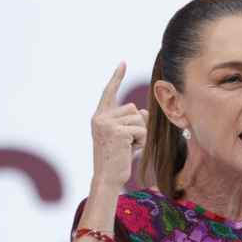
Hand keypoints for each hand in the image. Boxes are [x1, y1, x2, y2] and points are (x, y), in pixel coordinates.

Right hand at [90, 62, 147, 190]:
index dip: (117, 77)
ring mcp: (107, 124)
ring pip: (138, 120)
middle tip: (128, 143)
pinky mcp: (117, 132)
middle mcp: (100, 117)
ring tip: (128, 148)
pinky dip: (141, 141)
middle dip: (138, 125)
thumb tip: (142, 112)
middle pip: (132, 108)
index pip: (109, 92)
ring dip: (140, 135)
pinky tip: (130, 150)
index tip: (123, 63)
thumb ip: (132, 122)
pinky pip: (141, 130)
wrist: (107, 178)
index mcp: (99, 117)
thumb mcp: (125, 137)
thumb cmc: (117, 160)